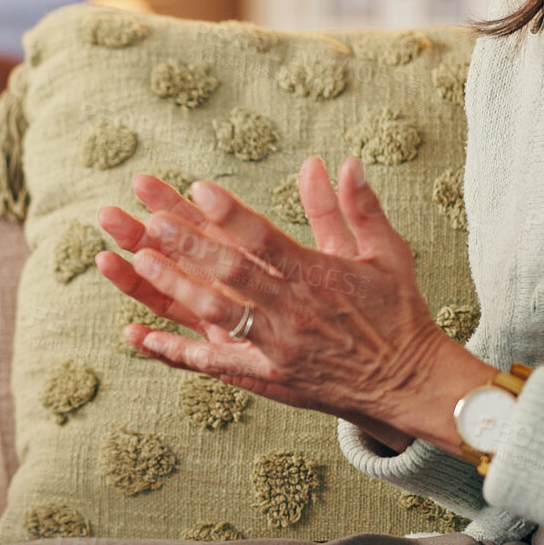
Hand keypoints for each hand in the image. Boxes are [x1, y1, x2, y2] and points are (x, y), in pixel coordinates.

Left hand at [94, 157, 494, 455]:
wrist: (409, 383)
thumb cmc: (398, 312)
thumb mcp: (385, 254)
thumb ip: (356, 208)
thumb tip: (344, 161)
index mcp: (319, 277)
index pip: (266, 240)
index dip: (231, 214)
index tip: (199, 187)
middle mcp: (293, 312)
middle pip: (230, 273)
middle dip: (187, 244)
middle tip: (148, 218)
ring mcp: (275, 348)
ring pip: (214, 313)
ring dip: (172, 286)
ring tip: (134, 258)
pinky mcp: (265, 378)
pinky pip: (211, 363)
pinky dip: (173, 351)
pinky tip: (136, 336)